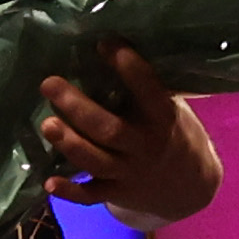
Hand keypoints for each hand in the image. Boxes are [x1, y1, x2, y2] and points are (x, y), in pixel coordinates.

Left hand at [35, 47, 222, 220]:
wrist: (191, 187)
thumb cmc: (175, 134)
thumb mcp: (173, 109)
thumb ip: (147, 91)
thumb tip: (108, 51)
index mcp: (163, 118)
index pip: (148, 90)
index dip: (128, 67)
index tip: (104, 42)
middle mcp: (145, 146)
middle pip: (109, 129)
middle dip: (77, 107)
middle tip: (49, 84)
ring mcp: (130, 172)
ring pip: (95, 160)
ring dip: (69, 143)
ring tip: (47, 124)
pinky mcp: (117, 193)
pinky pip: (91, 196)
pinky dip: (70, 192)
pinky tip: (48, 182)